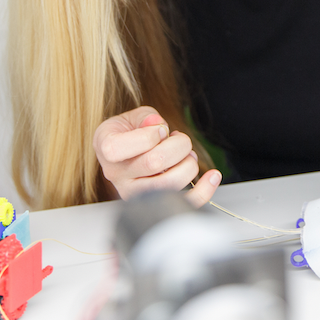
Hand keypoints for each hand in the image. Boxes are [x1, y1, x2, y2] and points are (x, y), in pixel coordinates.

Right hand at [92, 105, 220, 207]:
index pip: (124, 147)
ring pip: (168, 185)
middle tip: (180, 139)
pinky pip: (182, 203)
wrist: (126, 150)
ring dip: (188, 164)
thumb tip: (158, 124)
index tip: (159, 130)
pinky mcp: (152, 203)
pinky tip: (212, 177)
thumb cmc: (130, 131)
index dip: (150, 135)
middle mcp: (116, 174)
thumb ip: (146, 117)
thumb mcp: (133, 116)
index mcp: (106, 147)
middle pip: (155, 163)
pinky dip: (203, 191)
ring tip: (187, 155)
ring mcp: (133, 192)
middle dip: (179, 145)